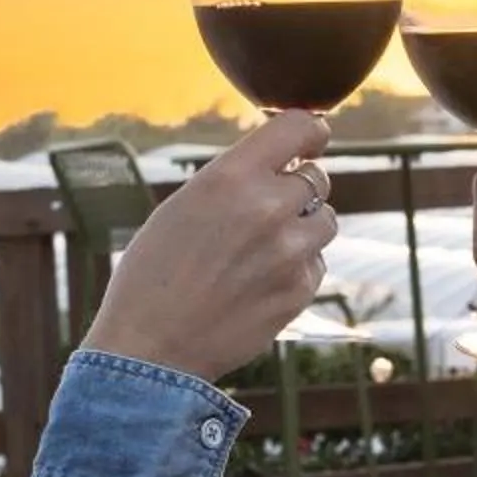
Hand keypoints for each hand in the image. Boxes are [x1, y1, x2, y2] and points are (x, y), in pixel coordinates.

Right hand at [83, 112, 337, 382]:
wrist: (150, 350)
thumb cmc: (153, 275)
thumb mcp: (183, 206)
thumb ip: (234, 182)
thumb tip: (280, 165)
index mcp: (231, 177)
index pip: (300, 126)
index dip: (309, 131)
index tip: (307, 140)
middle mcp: (267, 208)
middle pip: (317, 177)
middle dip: (298, 187)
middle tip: (268, 207)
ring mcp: (289, 253)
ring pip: (325, 221)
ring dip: (303, 227)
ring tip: (261, 249)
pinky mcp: (299, 291)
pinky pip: (316, 264)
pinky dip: (297, 268)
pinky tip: (258, 283)